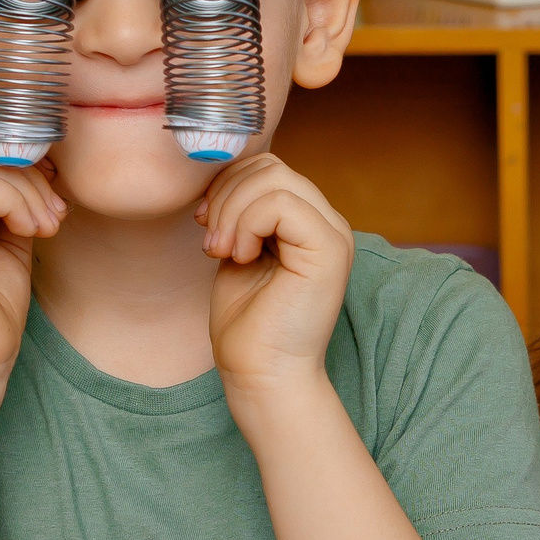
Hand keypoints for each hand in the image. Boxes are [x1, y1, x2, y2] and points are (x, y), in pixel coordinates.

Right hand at [0, 134, 64, 397]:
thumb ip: (12, 207)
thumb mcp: (7, 247)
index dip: (19, 163)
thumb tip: (38, 171)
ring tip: (45, 228)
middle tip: (53, 216)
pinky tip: (31, 230)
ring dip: (28, 192)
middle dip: (28, 175)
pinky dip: (16, 201)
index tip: (51, 201)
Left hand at [197, 153, 353, 409]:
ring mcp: (333, 233)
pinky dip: (248, 224)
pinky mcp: (329, 248)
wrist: (261, 373)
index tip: (205, 225)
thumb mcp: (238, 249)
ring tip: (224, 251)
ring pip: (274, 178)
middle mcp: (328, 221)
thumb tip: (222, 176)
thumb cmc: (247, 322)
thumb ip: (241, 213)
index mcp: (308, 221)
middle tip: (212, 241)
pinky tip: (241, 257)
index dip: (227, 186)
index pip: (268, 168)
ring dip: (232, 211)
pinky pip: (280, 203)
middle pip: (270, 166)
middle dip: (225, 195)